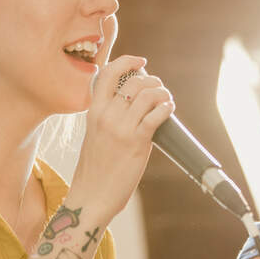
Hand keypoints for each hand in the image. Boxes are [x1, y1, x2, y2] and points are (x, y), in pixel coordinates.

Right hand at [67, 55, 173, 220]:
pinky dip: (166, 108)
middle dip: (152, 80)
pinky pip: (156, 115)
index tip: (140, 61)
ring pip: (147, 95)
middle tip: (159, 88)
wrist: (91, 197)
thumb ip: (107, 119)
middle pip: (134, 82)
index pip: (107, 74)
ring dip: (162, 93)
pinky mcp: (136, 143)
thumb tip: (130, 107)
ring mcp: (121, 129)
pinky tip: (169, 109)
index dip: (126, 61)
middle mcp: (106, 116)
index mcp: (93, 113)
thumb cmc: (94, 171)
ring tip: (166, 99)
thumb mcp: (94, 136)